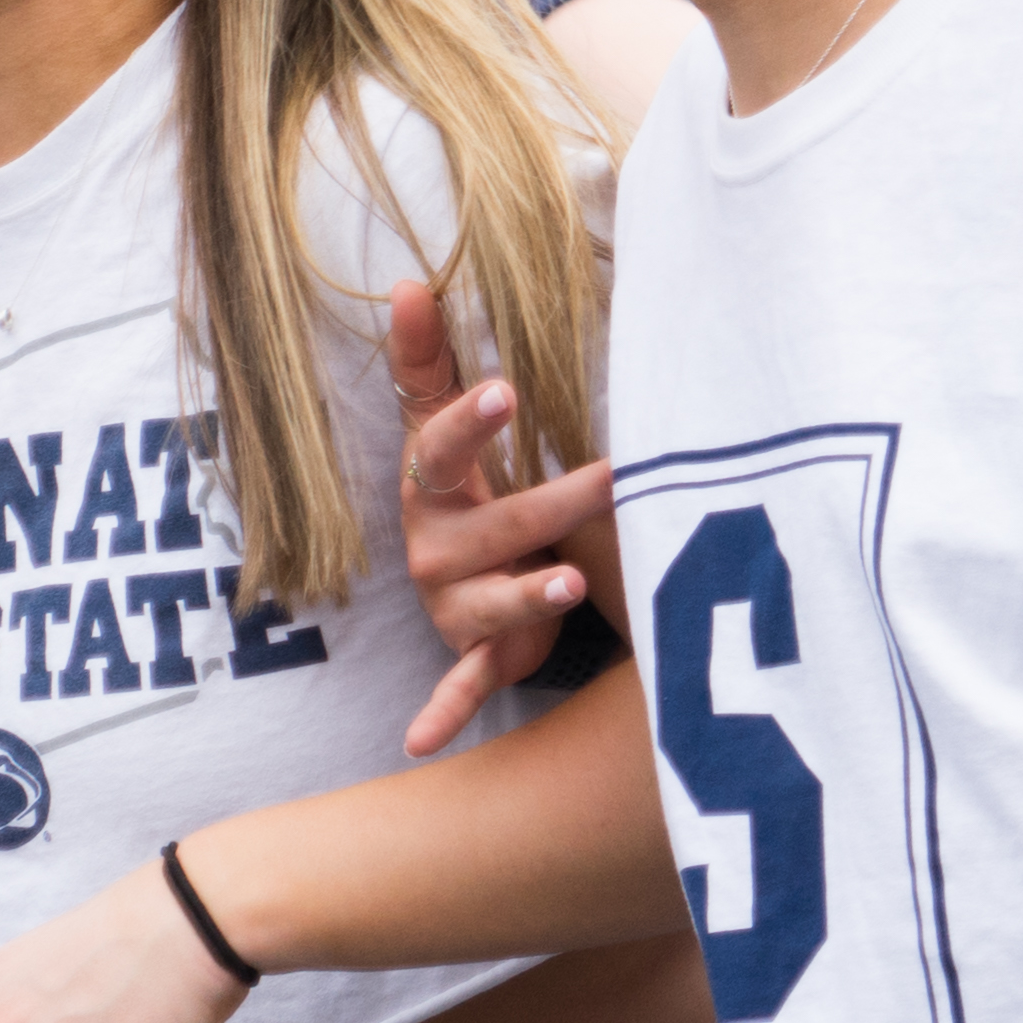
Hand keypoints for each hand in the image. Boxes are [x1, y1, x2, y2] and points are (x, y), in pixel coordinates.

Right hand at [391, 277, 596, 758]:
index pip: (442, 448)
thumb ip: (428, 359)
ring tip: (570, 581)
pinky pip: (459, 685)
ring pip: (491, 605)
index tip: (507, 391)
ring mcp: (455, 605)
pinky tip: (420, 742)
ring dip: (528, 598)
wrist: (465, 573)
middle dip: (552, 502)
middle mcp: (437, 549)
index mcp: (433, 488)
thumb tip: (408, 280)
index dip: (470, 422)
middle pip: (495, 525)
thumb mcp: (445, 425)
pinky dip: (444, 712)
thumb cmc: (466, 487)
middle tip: (614, 476)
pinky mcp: (475, 652)